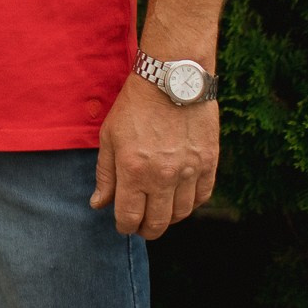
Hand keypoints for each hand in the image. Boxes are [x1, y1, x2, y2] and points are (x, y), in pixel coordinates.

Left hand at [89, 74, 218, 238]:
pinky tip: (181, 198)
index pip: (129, 217)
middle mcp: (162, 176)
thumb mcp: (109, 136)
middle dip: (146, 229)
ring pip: (181, 214)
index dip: (124, 226)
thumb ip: (105, 174)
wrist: (171, 78)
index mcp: (133, 171)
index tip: (123, 224)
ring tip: (160, 211)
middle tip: (142, 225)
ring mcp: (188, 171)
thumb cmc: (135, 106)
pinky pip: (202, 197)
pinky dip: (191, 203)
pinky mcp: (208, 162)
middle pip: (157, 223)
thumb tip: (99, 204)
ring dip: (169, 218)